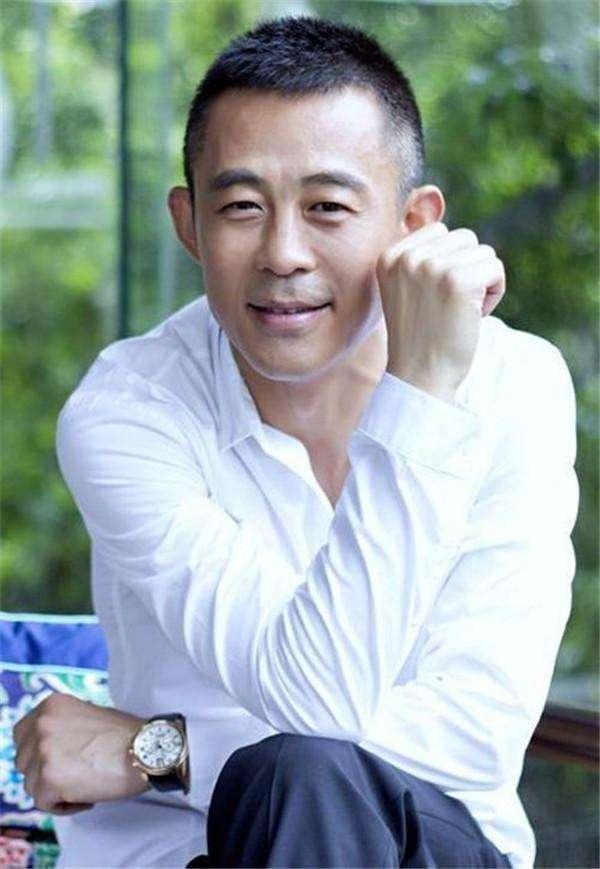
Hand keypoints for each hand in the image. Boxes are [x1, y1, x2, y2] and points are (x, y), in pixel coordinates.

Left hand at [12, 692, 150, 814]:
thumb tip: (46, 749)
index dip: (36, 753)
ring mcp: (43, 750)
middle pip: (23, 762)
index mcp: (51, 705)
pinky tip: (86, 796)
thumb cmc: (125, 736)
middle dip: (44, 773)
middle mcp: (42, 723)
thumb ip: (62, 727)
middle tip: (74, 774)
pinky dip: (64, 806)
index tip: (55, 761)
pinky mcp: (49, 778)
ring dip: (55, 790)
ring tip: (84, 784)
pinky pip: (43, 803)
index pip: (21, 735)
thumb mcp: (87, 716)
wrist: (148, 748)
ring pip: (31, 785)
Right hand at [376, 222, 505, 400]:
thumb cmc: (420, 336)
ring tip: (459, 313)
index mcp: (389, 256)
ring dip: (482, 283)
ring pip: (483, 253)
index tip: (433, 299)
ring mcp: (431, 267)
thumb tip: (431, 201)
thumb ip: (419, 254)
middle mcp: (407, 257)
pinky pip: (496, 269)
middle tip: (448, 309)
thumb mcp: (407, 288)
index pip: (440, 232)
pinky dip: (494, 294)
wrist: (419, 377)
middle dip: (468, 272)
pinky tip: (473, 316)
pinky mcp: (457, 281)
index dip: (449, 265)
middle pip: (465, 239)